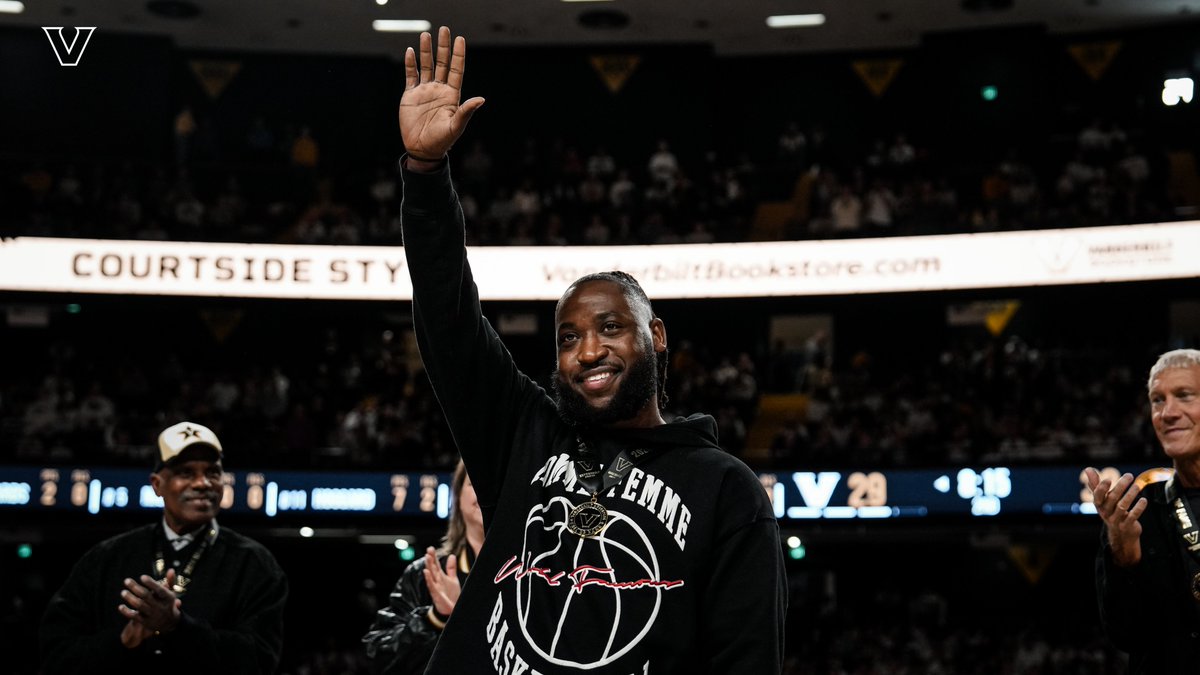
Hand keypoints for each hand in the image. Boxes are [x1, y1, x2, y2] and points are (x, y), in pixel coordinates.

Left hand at [117, 568, 182, 643]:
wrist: (169, 623)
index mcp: (168, 597)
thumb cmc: (167, 603)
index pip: (159, 589)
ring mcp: (152, 614)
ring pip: (139, 605)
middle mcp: (160, 606)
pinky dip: (126, 611)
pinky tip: (120, 606)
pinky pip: (134, 616)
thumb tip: (170, 570)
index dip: (151, 583)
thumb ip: (170, 581)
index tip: (142, 577)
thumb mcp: (171, 593)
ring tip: (123, 592)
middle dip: (135, 587)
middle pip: (146, 596)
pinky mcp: (145, 622)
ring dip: (130, 598)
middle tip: (126, 580)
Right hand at [399, 26, 484, 160]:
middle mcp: (439, 89)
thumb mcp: (456, 126)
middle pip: (442, 63)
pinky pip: (411, 76)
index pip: (456, 70)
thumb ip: (466, 112)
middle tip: (444, 29)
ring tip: (425, 35)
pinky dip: (410, 64)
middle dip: (443, 47)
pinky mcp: (411, 95)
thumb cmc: (442, 141)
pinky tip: (410, 51)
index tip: (460, 39)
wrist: (422, 149)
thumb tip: (481, 99)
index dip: (458, 55)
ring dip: (426, 51)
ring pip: (426, 66)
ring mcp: (425, 91)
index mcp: (452, 95)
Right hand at [422, 546, 461, 617]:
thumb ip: (451, 568)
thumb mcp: (452, 579)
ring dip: (428, 566)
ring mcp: (435, 587)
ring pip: (431, 575)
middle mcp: (437, 581)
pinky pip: (431, 585)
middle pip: (432, 568)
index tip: (431, 548)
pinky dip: (428, 578)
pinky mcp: (436, 594)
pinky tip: (426, 572)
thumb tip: (451, 555)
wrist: (450, 610)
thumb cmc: (450, 595)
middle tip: (429, 549)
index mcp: (440, 577)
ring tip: (427, 557)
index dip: (434, 556)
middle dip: (430, 559)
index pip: (436, 565)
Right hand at [1085, 467, 1146, 566]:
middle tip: (1129, 476)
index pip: (1097, 496)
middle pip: (1112, 498)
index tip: (1108, 479)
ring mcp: (1116, 520)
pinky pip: (1133, 516)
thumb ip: (1096, 484)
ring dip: (1130, 495)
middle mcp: (1105, 512)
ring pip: (1122, 506)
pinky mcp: (1126, 526)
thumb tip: (1087, 469)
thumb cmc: (1111, 511)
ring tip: (1137, 486)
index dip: (1102, 488)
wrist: (1120, 534)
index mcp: (1099, 504)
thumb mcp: (1102, 499)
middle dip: (1120, 486)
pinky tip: (1144, 500)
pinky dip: (1138, 508)